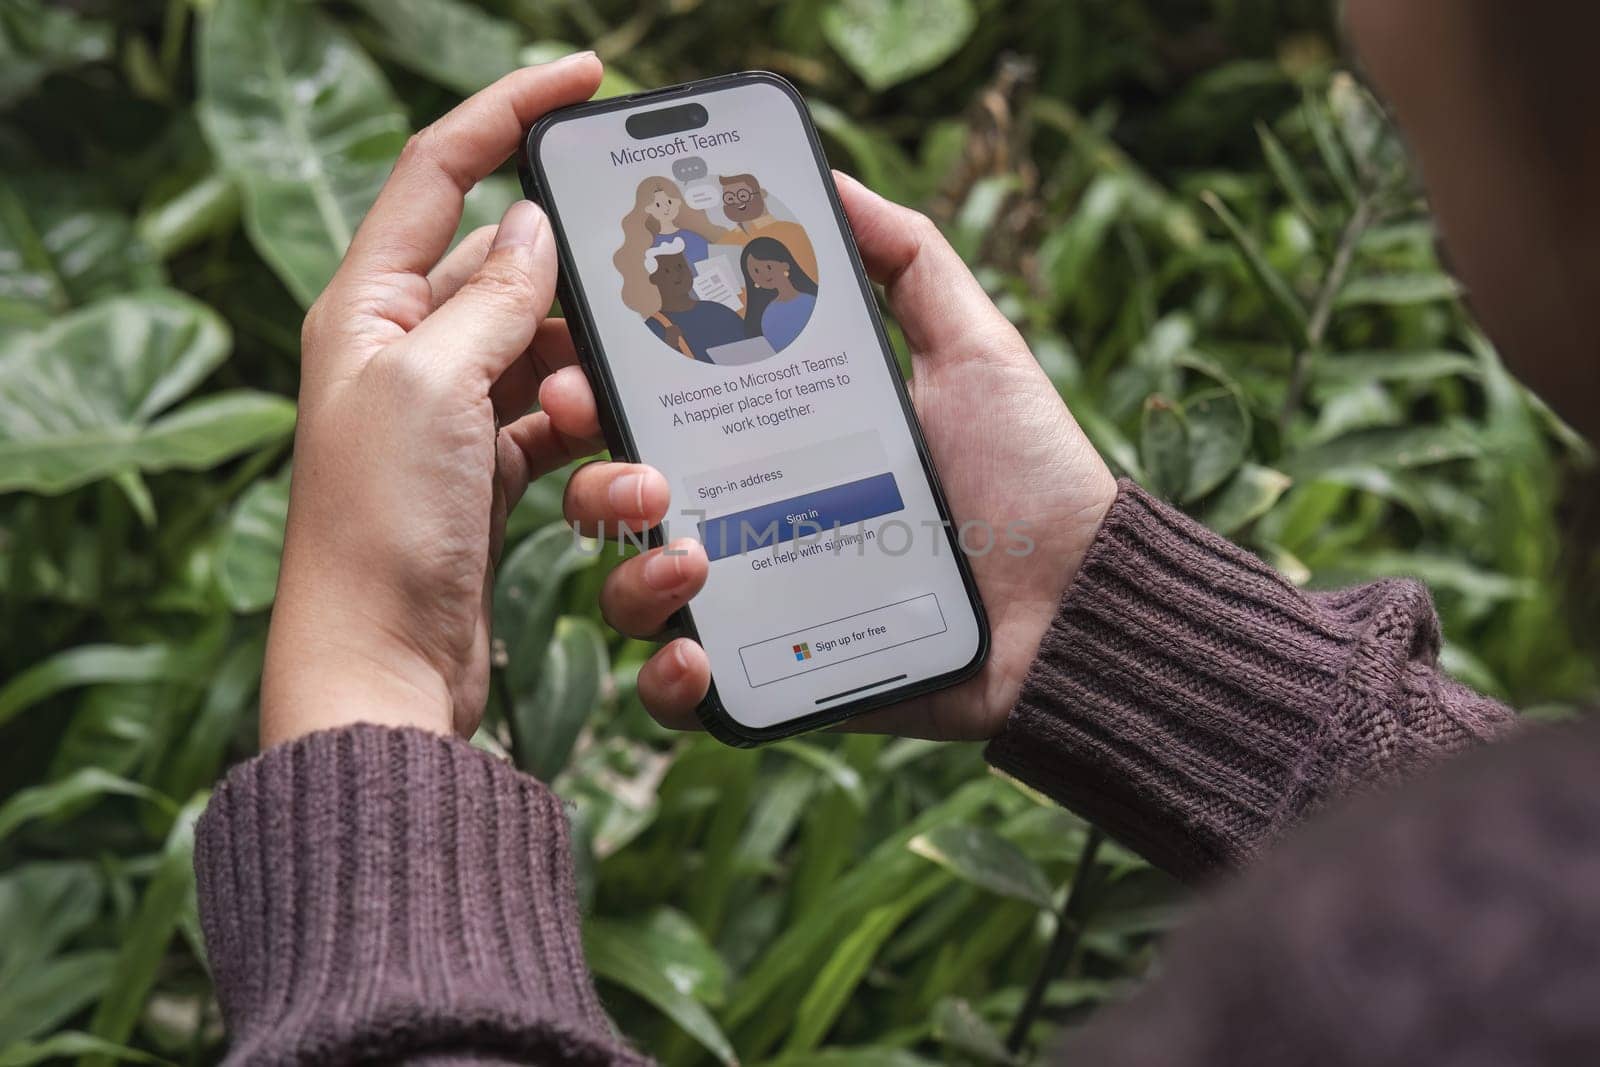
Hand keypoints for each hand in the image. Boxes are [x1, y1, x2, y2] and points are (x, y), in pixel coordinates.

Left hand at [260, 55, 616, 747]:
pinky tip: (618, 476)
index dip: (507, 111)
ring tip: (608, 427)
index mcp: (368, 308)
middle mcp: (404, 351)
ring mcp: (447, 414)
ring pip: (545, 353)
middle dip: (576, 289)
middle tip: (643, 295)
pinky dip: (589, 440)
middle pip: (509, 271)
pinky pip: (553, 423)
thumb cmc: (382, 527)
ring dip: (589, 382)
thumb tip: (529, 226)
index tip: (584, 80)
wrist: (384, 666)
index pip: (438, 169)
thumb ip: (490, 298)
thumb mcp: (432, 386)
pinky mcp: (486, 471)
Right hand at [565, 173, 1116, 740]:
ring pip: (633, 594)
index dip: (598, 385)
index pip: (658, 409)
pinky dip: (668, 682)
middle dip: (595, 479)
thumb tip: (831, 177)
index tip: (579, 360)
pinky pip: (682, 693)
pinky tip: (696, 658)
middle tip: (633, 467)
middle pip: (620, 499)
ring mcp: (754, 603)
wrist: (1077, 605)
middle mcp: (748, 517)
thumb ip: (907, 260)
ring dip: (631, 576)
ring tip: (689, 559)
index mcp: (776, 437)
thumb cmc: (1027, 474)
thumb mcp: (972, 349)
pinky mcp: (773, 677)